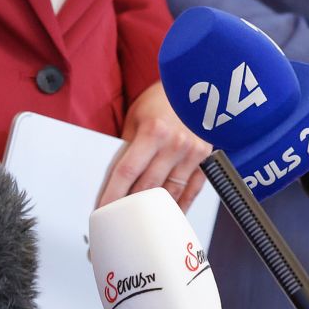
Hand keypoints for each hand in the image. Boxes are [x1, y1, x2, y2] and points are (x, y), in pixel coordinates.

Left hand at [98, 82, 208, 210]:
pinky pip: (191, 191)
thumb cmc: (160, 101)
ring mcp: (194, 154)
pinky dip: (179, 206)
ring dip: (153, 210)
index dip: (113, 194)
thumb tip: (113, 180)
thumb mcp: (136, 118)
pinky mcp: (206, 161)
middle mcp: (175, 143)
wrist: (195, 86)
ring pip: (170, 193)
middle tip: (117, 220)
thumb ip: (128, 148)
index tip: (102, 210)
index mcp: (153, 131)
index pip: (127, 171)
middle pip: (147, 186)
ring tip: (139, 223)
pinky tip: (168, 216)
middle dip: (130, 206)